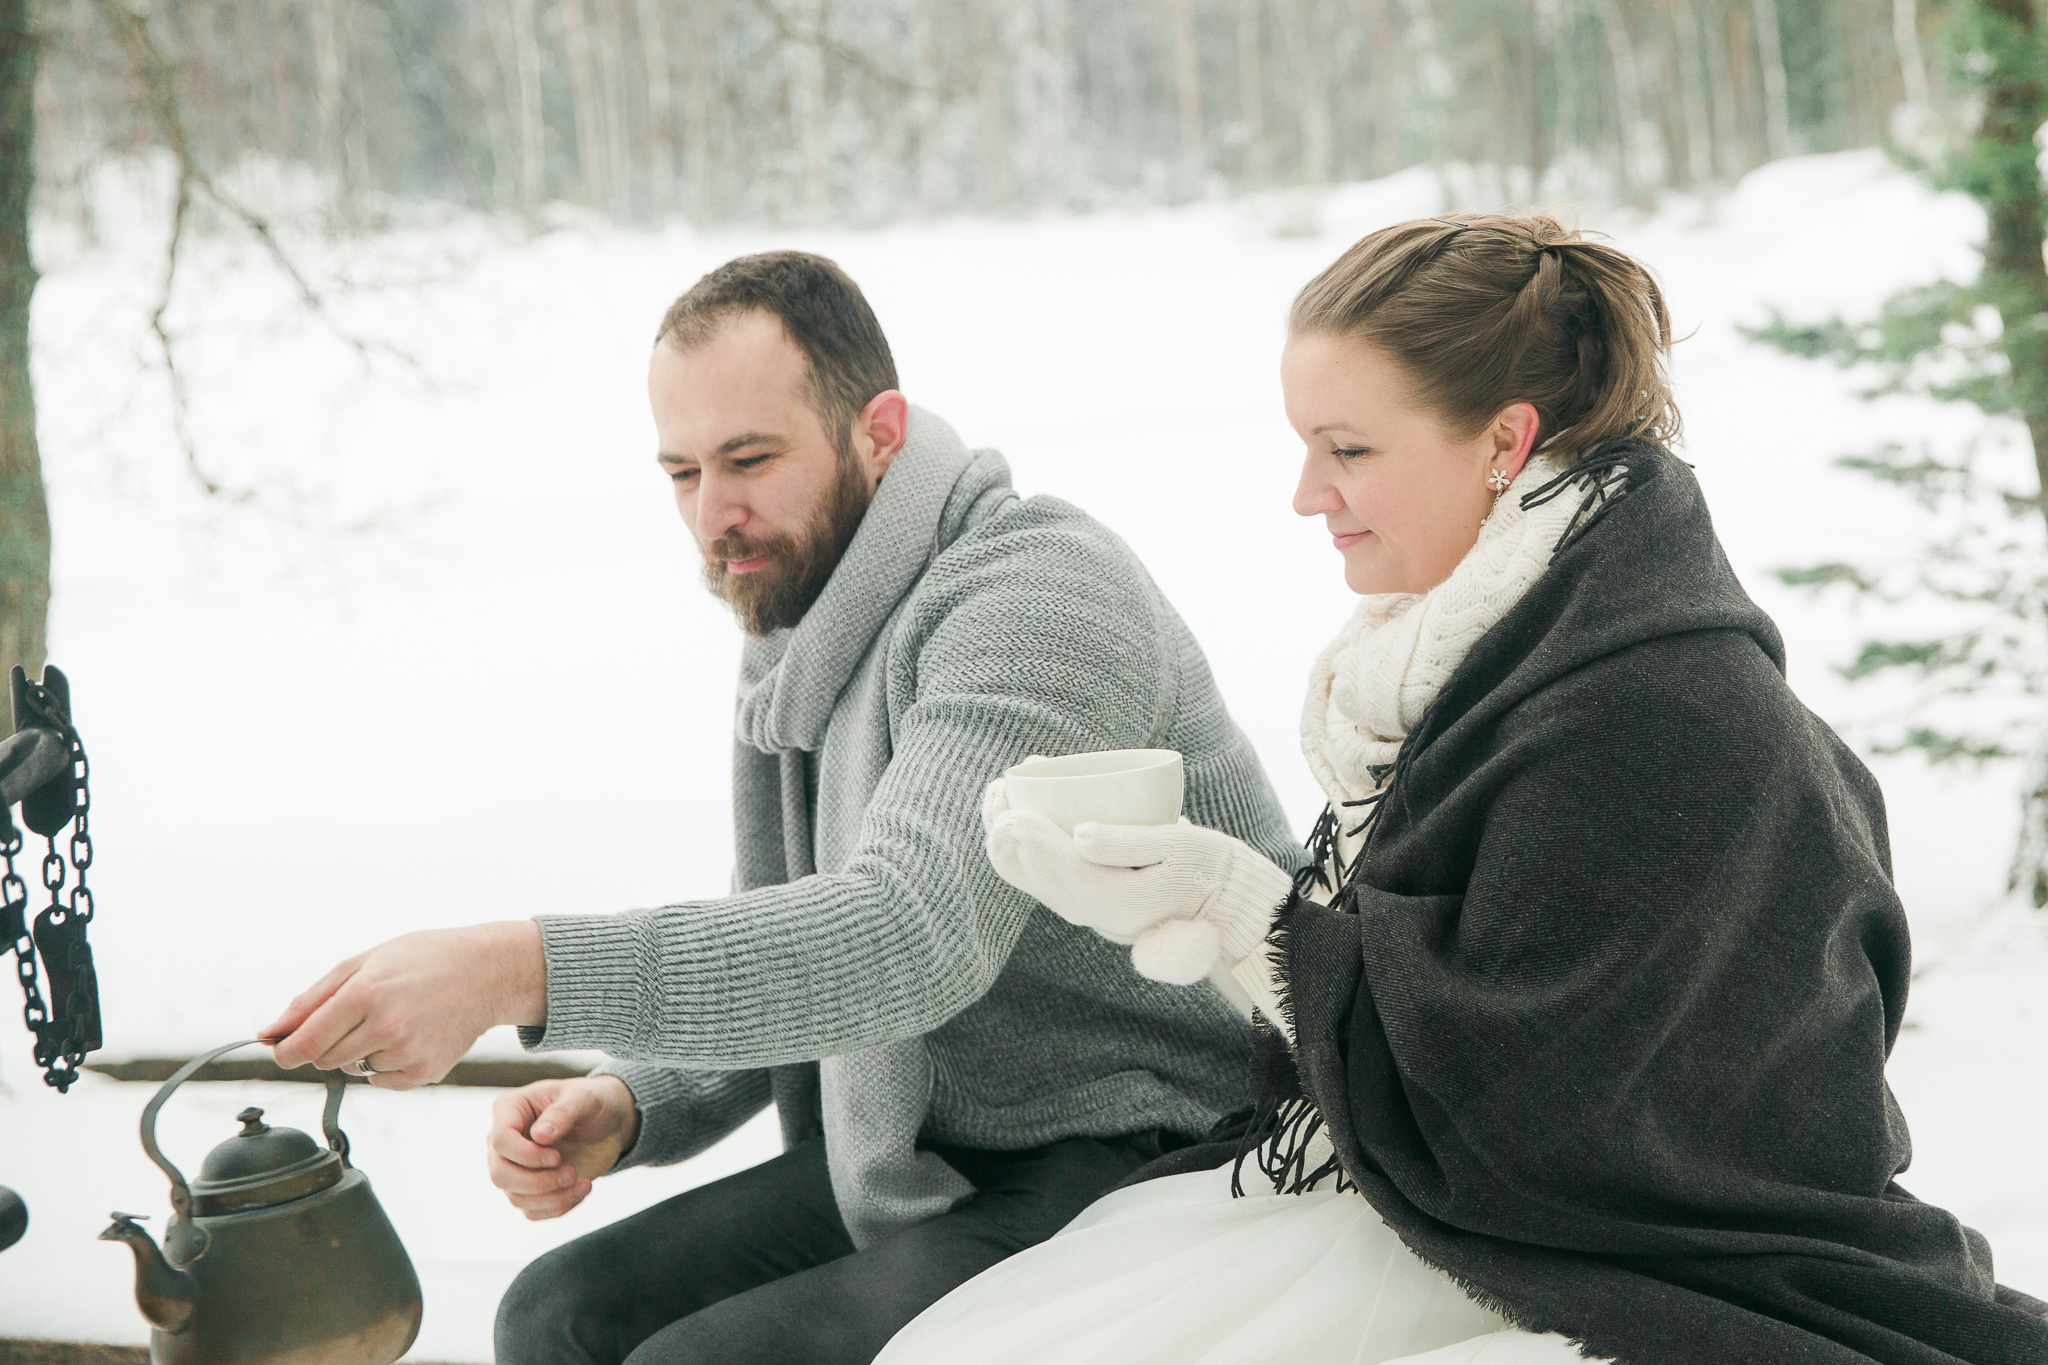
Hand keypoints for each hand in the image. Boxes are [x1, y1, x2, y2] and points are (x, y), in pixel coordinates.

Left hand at [263, 922, 547, 1088]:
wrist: (486, 972)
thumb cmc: (422, 959)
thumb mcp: (363, 963)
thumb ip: (311, 1000)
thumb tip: (269, 1033)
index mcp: (364, 994)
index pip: (303, 1043)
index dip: (284, 1050)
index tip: (282, 1048)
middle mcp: (385, 1027)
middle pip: (324, 1059)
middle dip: (326, 1043)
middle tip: (355, 1016)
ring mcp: (407, 1053)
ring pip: (352, 1069)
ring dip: (359, 1051)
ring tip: (391, 1020)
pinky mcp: (424, 1072)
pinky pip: (380, 1080)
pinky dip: (385, 1063)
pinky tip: (409, 1036)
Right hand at [485, 1076, 638, 1219]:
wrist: (608, 1122)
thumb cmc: (593, 1101)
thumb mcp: (584, 1098)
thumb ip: (563, 1112)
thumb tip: (538, 1135)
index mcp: (510, 1109)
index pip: (500, 1140)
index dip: (526, 1155)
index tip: (557, 1157)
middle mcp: (504, 1141)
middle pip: (500, 1174)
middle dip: (537, 1181)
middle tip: (571, 1173)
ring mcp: (514, 1167)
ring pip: (515, 1197)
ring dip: (552, 1197)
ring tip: (583, 1183)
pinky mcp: (529, 1188)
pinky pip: (532, 1210)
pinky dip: (557, 1207)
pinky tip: (581, 1190)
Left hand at [982, 779, 1291, 983]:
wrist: (1227, 901)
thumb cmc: (1208, 864)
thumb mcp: (1181, 844)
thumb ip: (1129, 841)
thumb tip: (1078, 834)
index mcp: (1114, 903)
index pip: (1053, 870)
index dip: (1024, 836)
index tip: (1012, 802)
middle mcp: (1093, 913)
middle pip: (1031, 875)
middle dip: (1005, 830)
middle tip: (998, 787)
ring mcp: (1090, 909)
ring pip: (1031, 879)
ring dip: (1008, 838)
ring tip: (999, 795)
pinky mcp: (1092, 896)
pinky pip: (1044, 877)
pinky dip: (1025, 847)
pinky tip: (1021, 814)